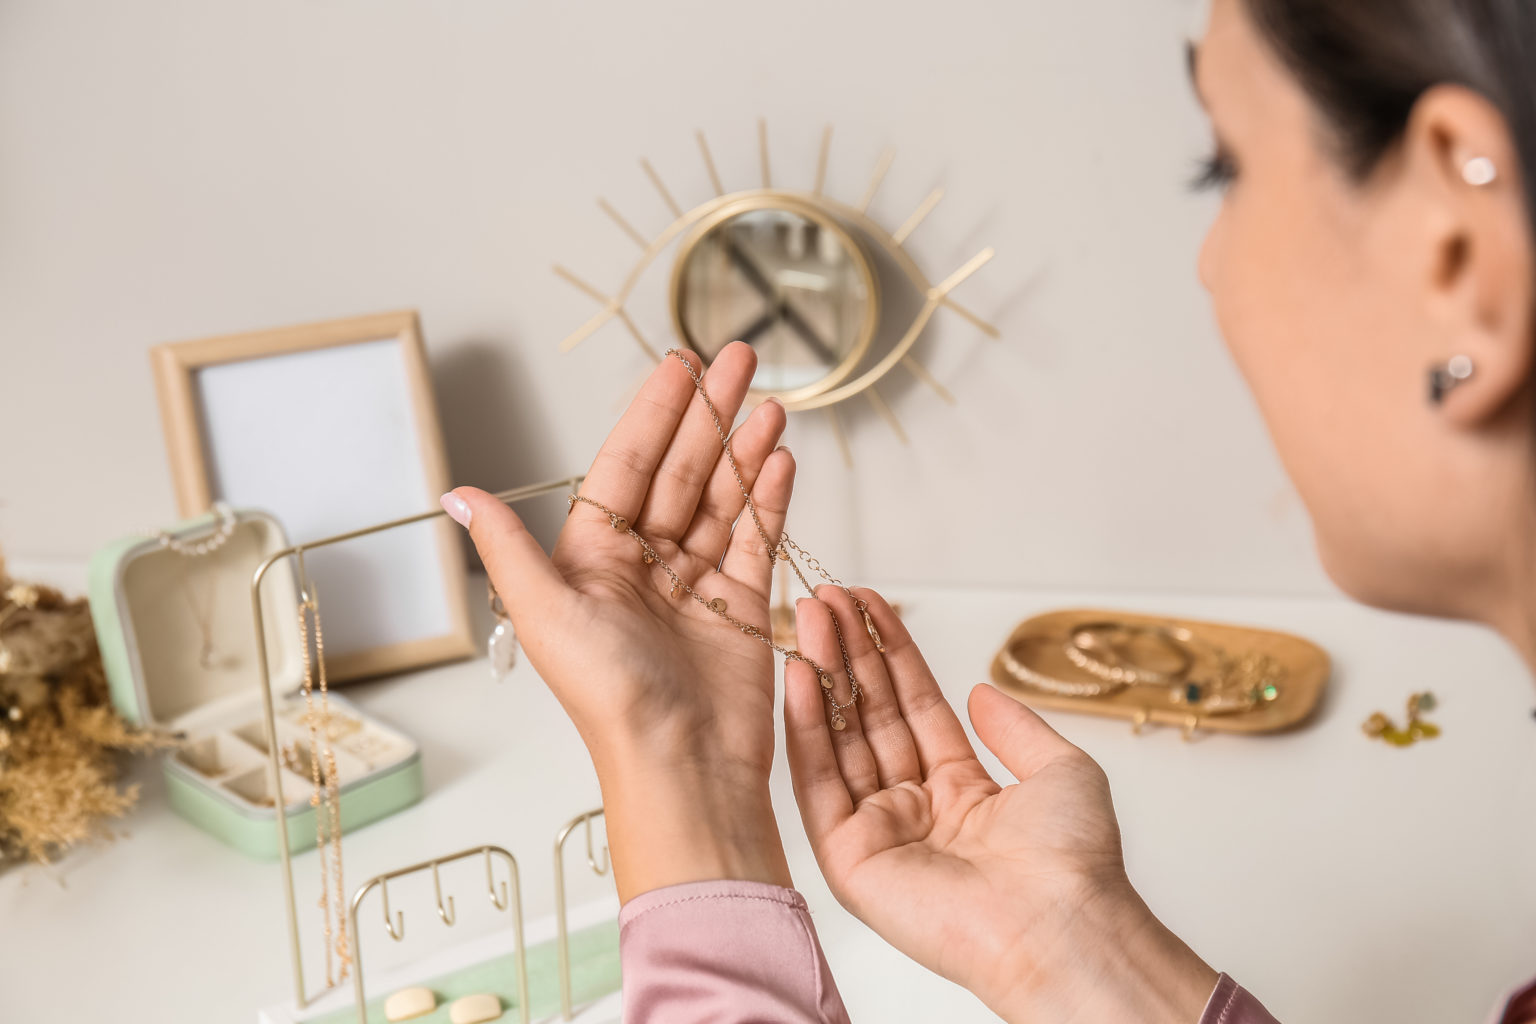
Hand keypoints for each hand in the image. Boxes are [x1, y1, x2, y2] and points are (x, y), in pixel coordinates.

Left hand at [444, 342, 794, 901]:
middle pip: (681, 472)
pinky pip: (757, 538)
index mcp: (593, 561)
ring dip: (745, 447)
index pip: (627, 467)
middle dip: (709, 413)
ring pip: (724, 499)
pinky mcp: (742, 607)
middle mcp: (644, 567)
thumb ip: (508, 546)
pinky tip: (780, 457)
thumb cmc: (609, 699)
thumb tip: (457, 493)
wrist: (680, 765)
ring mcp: (698, 585)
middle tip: (737, 358)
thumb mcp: (545, 611)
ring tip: (769, 403)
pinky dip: (769, 498)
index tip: (679, 365)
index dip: (654, 413)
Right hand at [785, 587, 1217, 1023]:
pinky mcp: (848, 859)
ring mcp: (879, 833)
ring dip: (822, 676)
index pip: (914, 708)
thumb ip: (1015, 727)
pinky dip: (806, 729)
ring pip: (840, 741)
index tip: (868, 605)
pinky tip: (801, 676)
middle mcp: (915, 810)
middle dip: (850, 655)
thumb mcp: (1061, 770)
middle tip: (827, 598)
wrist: (1059, 924)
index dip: (891, 655)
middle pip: (872, 717)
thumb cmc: (1072, 860)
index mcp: (962, 793)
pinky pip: (819, 784)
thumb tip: (979, 690)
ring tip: (810, 617)